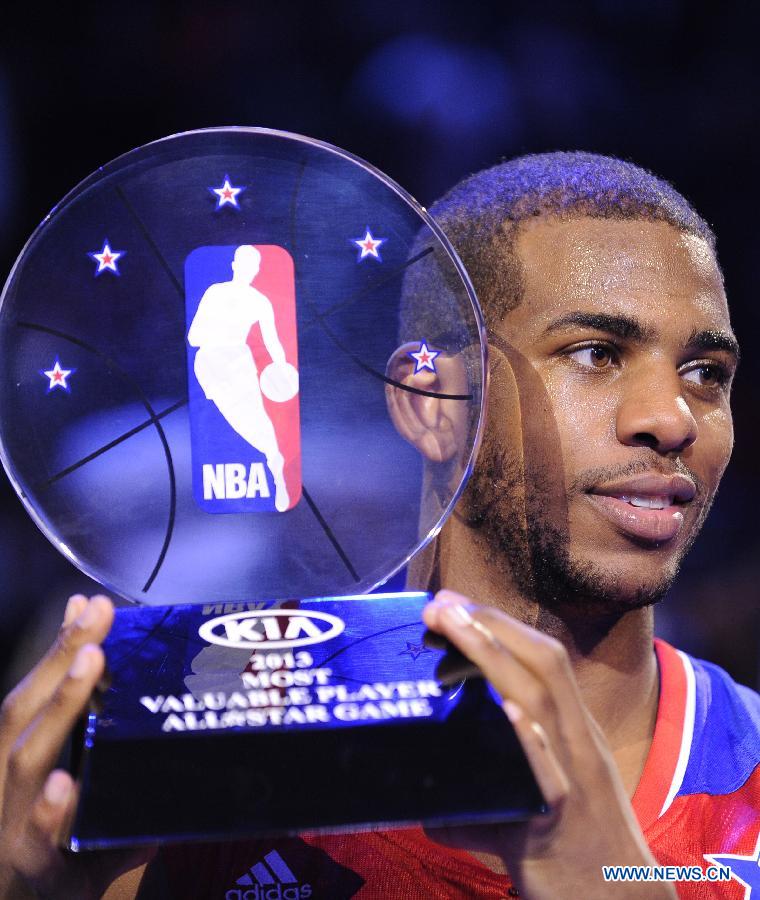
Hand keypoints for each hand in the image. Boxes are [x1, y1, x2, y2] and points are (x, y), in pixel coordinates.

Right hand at [0, 595, 148, 898]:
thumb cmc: (53, 840)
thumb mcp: (66, 774)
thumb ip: (78, 711)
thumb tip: (96, 639)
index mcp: (16, 759)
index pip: (33, 692)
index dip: (56, 647)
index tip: (89, 603)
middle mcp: (6, 785)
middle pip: (24, 713)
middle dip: (59, 660)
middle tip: (96, 616)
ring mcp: (13, 827)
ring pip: (27, 762)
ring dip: (58, 710)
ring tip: (89, 663)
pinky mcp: (37, 873)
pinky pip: (41, 844)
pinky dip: (48, 814)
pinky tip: (64, 788)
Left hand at [422, 590, 675, 899]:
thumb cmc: (578, 858)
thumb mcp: (541, 812)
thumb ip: (489, 803)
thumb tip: (434, 810)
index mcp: (577, 734)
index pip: (545, 660)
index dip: (502, 624)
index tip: (458, 602)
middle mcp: (580, 746)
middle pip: (543, 666)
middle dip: (491, 626)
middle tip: (442, 602)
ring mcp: (575, 781)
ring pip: (543, 704)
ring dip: (494, 659)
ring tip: (455, 627)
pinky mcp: (562, 826)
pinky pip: (549, 777)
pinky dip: (531, 739)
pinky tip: (511, 711)